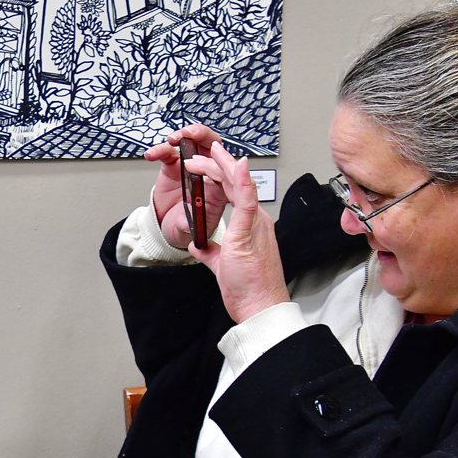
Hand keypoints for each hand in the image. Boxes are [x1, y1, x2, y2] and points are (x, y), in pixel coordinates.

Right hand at [145, 124, 230, 249]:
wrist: (168, 230)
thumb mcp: (188, 232)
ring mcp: (190, 169)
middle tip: (191, 134)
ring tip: (174, 138)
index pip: (225, 170)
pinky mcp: (174, 167)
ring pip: (193, 143)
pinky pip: (169, 153)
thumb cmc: (185, 230)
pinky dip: (161, 150)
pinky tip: (153, 154)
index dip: (221, 159)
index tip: (214, 153)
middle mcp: (207, 175)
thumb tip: (187, 222)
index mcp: (219, 190)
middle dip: (203, 136)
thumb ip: (188, 226)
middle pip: (212, 147)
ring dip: (185, 136)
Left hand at [181, 142, 289, 322]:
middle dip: (214, 164)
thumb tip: (198, 244)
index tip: (202, 165)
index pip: (232, 192)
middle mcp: (256, 220)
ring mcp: (255, 224)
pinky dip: (243, 180)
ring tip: (207, 151)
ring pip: (240, 184)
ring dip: (221, 166)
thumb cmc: (249, 289)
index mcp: (250, 226)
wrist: (260, 307)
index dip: (217, 175)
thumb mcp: (221, 265)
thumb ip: (209, 251)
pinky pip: (247, 201)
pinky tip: (238, 165)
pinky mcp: (250, 233)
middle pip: (234, 183)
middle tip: (196, 154)